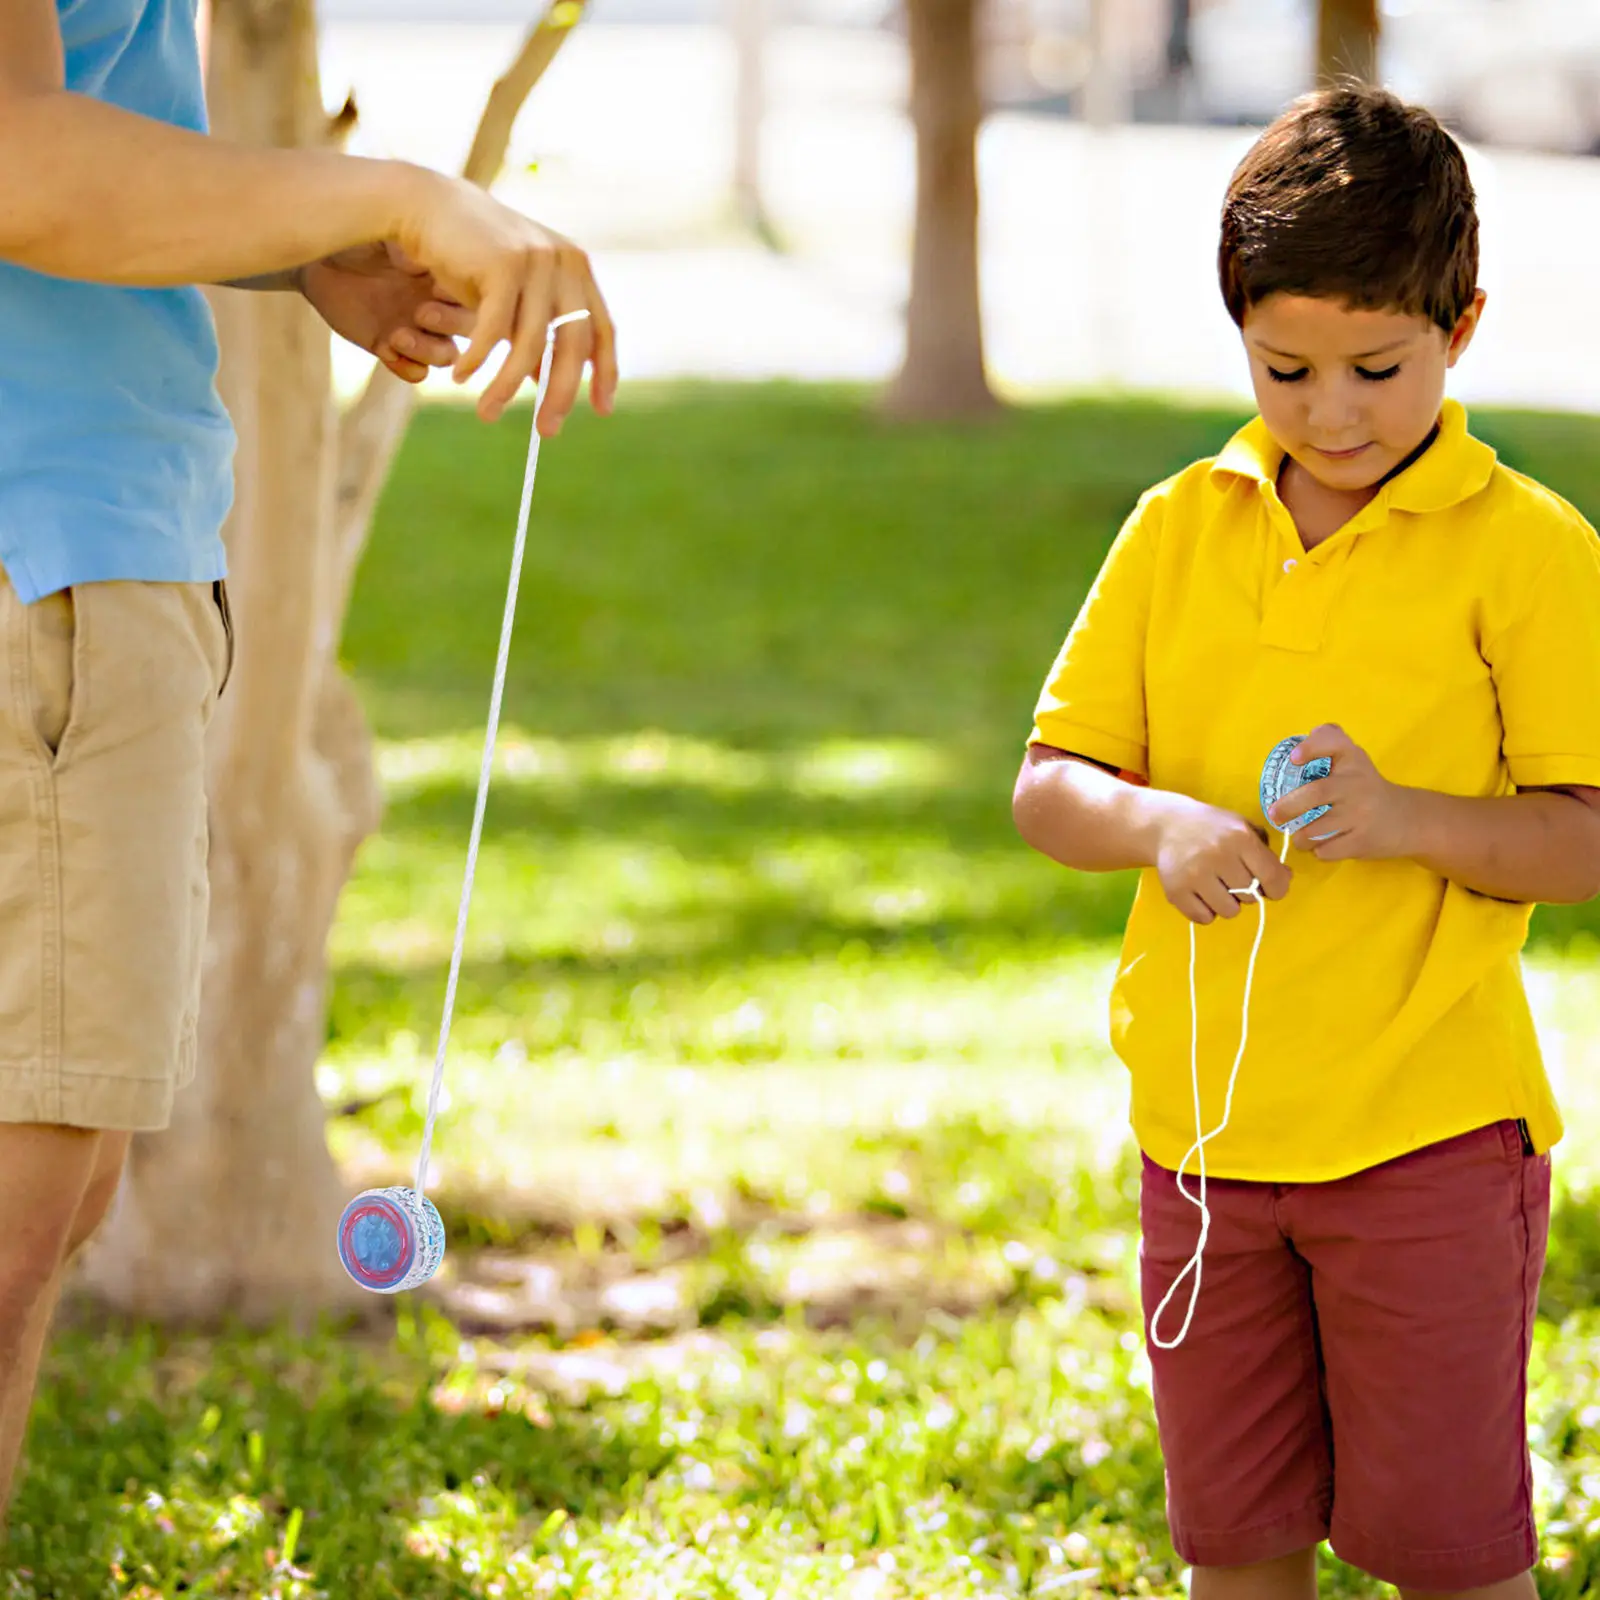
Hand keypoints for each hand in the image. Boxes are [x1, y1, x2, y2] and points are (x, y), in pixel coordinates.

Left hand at [299, 242, 474, 384]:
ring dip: (427, 351)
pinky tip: (386, 351)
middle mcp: (438, 308)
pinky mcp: (392, 351)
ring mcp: (418, 332)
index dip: (463, 297)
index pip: (475, 296)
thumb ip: (407, 246)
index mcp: (444, 278)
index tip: (437, 286)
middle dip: (450, 325)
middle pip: (472, 331)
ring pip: (447, 357)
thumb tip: (424, 263)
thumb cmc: (353, 240)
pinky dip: (406, 368)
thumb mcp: (382, 234)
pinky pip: (417, 373)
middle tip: (422, 313)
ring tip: (397, 336)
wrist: (319, 263)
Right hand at [392, 168, 617, 429]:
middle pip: (572, 344)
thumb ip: (536, 331)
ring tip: (487, 414)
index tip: (602, 410)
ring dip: (507, 386)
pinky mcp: (503, 264)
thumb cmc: (471, 256)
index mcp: (576, 267)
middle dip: (560, 393)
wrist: (427, 206)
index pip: (602, 330)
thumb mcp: (515, 295)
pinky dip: (479, 361)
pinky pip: (495, 331)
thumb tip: (546, 382)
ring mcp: (535, 260)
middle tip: (547, 432)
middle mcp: (563, 261)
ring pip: (530, 344)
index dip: (604, 373)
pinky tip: (462, 379)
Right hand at [1156, 797, 1293, 924]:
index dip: (1277, 889)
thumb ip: (1266, 853)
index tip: (1271, 889)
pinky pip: (1204, 918)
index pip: (1272, 877)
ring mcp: (1194, 874)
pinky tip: (1201, 894)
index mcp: (1239, 837)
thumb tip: (1285, 879)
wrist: (1167, 825)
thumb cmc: (1213, 828)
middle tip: (1233, 878)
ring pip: (1229, 911)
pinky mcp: (1175, 890)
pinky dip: (1206, 911)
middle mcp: (1217, 855)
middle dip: (1247, 892)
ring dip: (1227, 903)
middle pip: (1250, 897)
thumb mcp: (1243, 828)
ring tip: (1217, 887)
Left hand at [1265, 723, 1417, 861]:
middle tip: (1274, 814)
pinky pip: (1326, 850)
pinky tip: (1320, 845)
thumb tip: (1295, 745)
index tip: (1294, 759)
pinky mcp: (1363, 842)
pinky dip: (1316, 851)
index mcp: (1353, 759)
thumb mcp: (1354, 760)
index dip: (1312, 748)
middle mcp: (1357, 784)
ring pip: (1316, 829)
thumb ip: (1329, 744)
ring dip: (1300, 836)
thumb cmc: (1366, 788)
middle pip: (1316, 793)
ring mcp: (1361, 815)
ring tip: (1299, 835)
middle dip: (1288, 806)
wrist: (1409, 819)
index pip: (1333, 743)